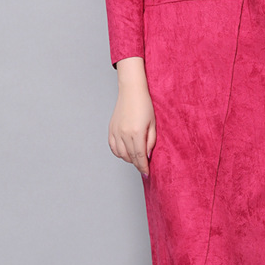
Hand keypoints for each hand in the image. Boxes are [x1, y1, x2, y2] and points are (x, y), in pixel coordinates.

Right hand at [108, 57, 156, 177]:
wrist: (131, 91)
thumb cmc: (145, 105)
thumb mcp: (153, 123)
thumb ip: (151, 141)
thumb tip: (147, 155)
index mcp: (136, 132)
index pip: (139, 156)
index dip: (143, 166)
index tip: (147, 173)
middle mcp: (124, 134)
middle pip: (130, 157)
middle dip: (137, 164)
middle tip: (144, 166)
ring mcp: (116, 131)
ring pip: (120, 154)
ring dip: (129, 159)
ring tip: (136, 157)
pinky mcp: (111, 129)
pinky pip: (113, 147)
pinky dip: (119, 153)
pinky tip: (125, 152)